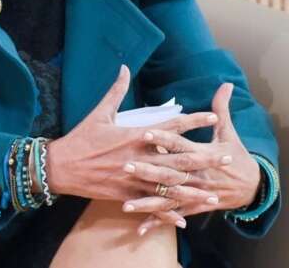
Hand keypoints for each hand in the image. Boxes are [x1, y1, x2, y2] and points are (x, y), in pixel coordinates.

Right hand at [46, 65, 219, 228]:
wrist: (61, 166)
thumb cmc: (80, 138)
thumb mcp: (99, 112)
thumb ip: (116, 91)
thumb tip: (124, 68)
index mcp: (135, 135)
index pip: (172, 127)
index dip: (194, 122)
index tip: (212, 118)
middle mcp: (139, 157)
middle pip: (179, 159)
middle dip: (205, 159)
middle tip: (227, 158)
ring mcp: (133, 178)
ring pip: (169, 187)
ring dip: (193, 191)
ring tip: (213, 195)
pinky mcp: (125, 195)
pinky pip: (151, 205)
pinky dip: (167, 214)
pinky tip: (183, 220)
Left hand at [120, 82, 261, 235]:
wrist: (253, 187)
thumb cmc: (236, 155)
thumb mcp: (229, 132)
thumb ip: (222, 108)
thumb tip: (227, 84)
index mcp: (203, 153)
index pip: (180, 144)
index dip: (164, 137)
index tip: (145, 132)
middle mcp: (197, 174)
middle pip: (169, 172)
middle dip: (148, 170)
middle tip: (125, 165)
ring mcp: (195, 192)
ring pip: (168, 197)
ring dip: (147, 201)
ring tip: (126, 203)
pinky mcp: (193, 206)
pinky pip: (173, 214)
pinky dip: (157, 221)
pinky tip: (140, 228)